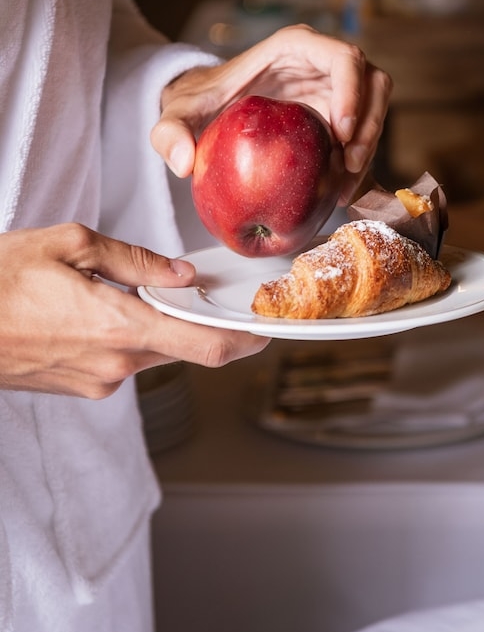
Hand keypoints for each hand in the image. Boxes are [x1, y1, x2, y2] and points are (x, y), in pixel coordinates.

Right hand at [0, 224, 268, 398]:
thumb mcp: (68, 245)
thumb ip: (133, 260)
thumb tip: (179, 273)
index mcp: (119, 326)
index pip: (206, 347)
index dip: (245, 342)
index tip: (266, 329)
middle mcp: (115, 364)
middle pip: (183, 347)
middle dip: (200, 321)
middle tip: (205, 290)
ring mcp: (96, 381)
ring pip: (151, 350)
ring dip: (158, 323)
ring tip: (135, 287)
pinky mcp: (80, 386)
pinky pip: (122, 358)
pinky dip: (128, 333)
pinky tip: (102, 307)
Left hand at [151, 25, 391, 204]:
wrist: (207, 112)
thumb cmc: (197, 103)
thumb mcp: (177, 114)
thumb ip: (170, 133)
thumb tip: (182, 163)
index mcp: (293, 48)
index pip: (342, 57)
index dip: (352, 90)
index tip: (340, 132)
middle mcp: (321, 64)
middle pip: (372, 82)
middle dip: (369, 124)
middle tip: (348, 165)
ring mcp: (334, 90)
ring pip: (375, 108)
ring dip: (369, 146)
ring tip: (342, 185)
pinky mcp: (336, 117)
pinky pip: (361, 136)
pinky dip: (357, 164)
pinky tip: (337, 194)